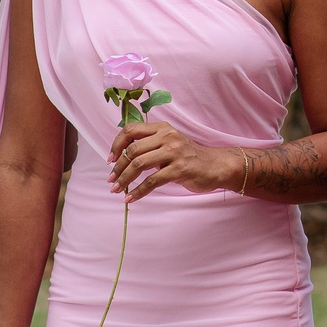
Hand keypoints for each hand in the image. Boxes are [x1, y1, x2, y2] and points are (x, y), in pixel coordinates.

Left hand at [111, 122, 238, 200]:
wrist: (216, 165)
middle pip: (133, 150)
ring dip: (124, 179)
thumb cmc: (189, 157)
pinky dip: (138, 191)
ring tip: (116, 190)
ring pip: (139, 164)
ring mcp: (174, 152)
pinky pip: (152, 181)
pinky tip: (131, 199)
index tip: (110, 160)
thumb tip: (122, 157)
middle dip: (118, 167)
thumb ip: (150, 144)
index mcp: (162, 128)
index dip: (116, 145)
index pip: (130, 130)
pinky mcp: (180, 169)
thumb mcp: (170, 143)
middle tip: (111, 180)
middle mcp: (168, 136)